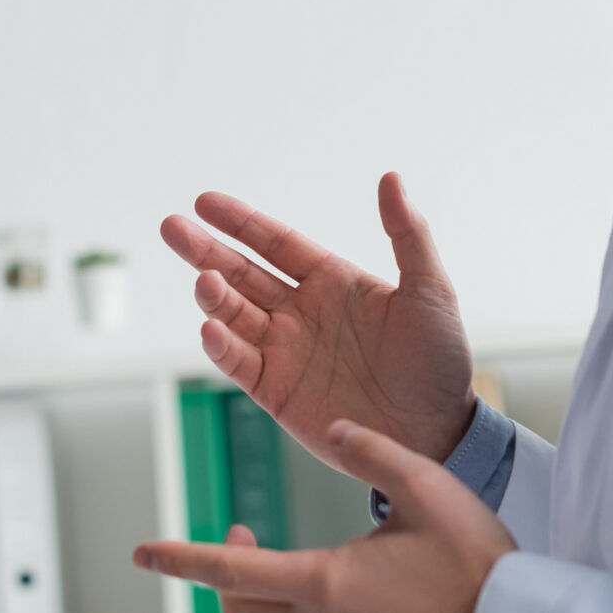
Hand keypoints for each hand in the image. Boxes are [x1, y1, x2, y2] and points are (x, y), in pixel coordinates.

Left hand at [134, 420, 517, 612]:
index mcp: (323, 585)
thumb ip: (371, 453)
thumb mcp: (427, 487)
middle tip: (244, 539)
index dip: (180, 559)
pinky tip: (386, 603)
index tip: (141, 553)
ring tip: (358, 563)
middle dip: (228, 574)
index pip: (228, 574)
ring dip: (298, 593)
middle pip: (242, 609)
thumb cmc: (478, 565)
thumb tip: (332, 430)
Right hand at [161, 174, 475, 461]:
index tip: (204, 202)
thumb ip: (408, 234)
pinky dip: (221, 346)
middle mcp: (300, 312)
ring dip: (214, 297)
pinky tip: (212, 329)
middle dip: (205, 251)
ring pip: (234, 315)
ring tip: (204, 282)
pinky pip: (239, 363)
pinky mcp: (277, 392)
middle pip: (241, 273)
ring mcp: (285, 351)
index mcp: (331, 282)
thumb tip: (391, 178)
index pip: (275, 242)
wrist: (437, 434)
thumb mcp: (430, 290)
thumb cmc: (440, 361)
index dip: (240, 222)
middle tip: (172, 228)